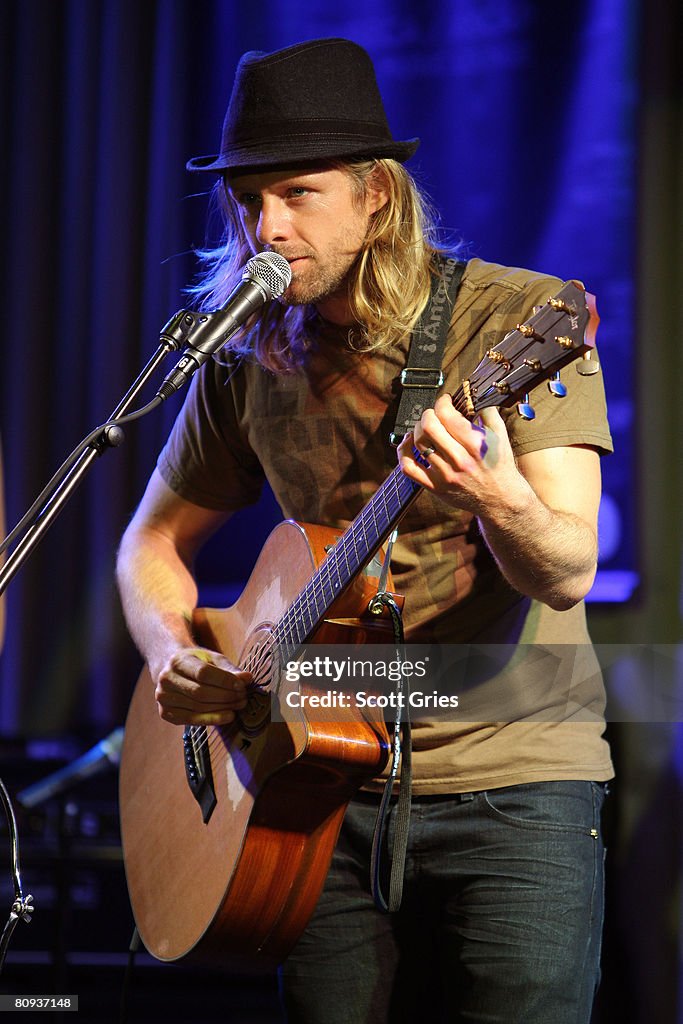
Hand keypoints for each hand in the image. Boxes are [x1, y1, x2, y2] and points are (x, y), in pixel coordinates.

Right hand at [153, 647, 251, 725]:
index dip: (224, 680)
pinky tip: (228, 716)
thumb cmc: (196, 663)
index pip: (203, 673)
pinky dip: (213, 719)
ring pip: (197, 707)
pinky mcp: (166, 713)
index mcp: (177, 661)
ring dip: (222, 708)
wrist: (172, 670)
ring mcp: (163, 698)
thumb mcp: (212, 659)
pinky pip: (192, 719)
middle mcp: (166, 679)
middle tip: (243, 697)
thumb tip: (248, 678)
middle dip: (226, 696)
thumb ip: (229, 669)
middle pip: (200, 692)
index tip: (242, 685)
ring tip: (239, 705)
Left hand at [397, 394, 529, 515]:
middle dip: (429, 413)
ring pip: (418, 443)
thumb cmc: (500, 466)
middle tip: (434, 413)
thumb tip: (472, 395)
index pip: (447, 415)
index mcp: (476, 444)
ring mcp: (445, 475)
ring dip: (417, 429)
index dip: (442, 402)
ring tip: (424, 427)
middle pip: (429, 426)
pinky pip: (409, 468)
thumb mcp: (501, 436)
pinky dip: (404, 452)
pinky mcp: (435, 487)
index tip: (445, 401)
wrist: (500, 500)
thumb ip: (488, 412)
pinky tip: (409, 444)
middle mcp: (460, 460)